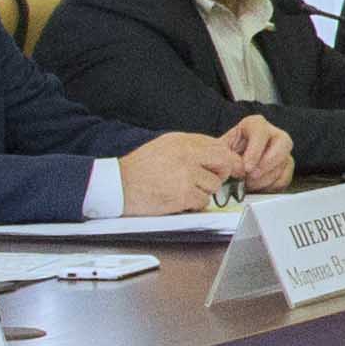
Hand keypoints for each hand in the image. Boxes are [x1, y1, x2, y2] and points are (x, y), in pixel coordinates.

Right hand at [117, 131, 242, 214]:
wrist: (118, 184)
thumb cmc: (138, 167)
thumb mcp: (164, 146)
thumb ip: (189, 148)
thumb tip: (213, 153)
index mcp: (183, 141)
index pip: (218, 146)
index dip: (225, 158)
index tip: (226, 167)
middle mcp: (187, 155)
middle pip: (224, 163)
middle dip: (221, 173)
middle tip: (209, 179)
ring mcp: (186, 175)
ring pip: (214, 185)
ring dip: (203, 191)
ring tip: (185, 190)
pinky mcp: (182, 195)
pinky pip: (203, 202)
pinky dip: (194, 204)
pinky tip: (180, 199)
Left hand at [222, 118, 295, 194]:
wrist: (229, 169)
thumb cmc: (224, 157)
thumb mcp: (220, 153)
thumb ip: (229, 158)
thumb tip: (238, 168)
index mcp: (254, 124)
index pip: (261, 132)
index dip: (255, 151)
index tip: (246, 167)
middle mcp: (272, 134)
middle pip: (283, 143)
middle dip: (267, 164)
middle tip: (251, 176)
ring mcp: (282, 150)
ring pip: (284, 163)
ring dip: (265, 178)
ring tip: (248, 184)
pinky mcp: (286, 167)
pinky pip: (285, 178)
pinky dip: (271, 186)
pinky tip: (257, 187)